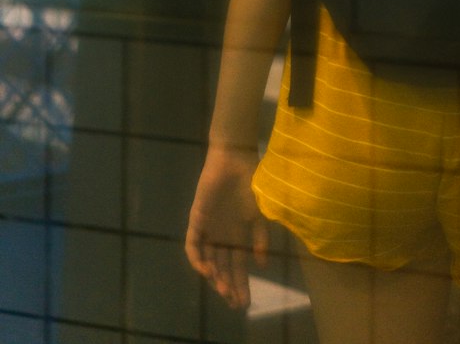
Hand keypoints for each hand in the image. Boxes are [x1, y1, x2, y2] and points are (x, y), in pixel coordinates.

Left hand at [185, 146, 267, 310]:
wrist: (235, 159)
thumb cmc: (251, 182)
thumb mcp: (260, 213)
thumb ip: (260, 237)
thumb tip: (261, 264)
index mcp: (237, 234)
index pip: (237, 265)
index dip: (241, 283)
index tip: (245, 302)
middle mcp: (222, 235)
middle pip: (223, 267)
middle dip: (228, 286)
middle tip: (235, 303)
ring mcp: (208, 228)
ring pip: (208, 260)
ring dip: (214, 276)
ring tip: (223, 290)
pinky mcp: (196, 219)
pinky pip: (193, 244)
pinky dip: (198, 259)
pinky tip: (207, 270)